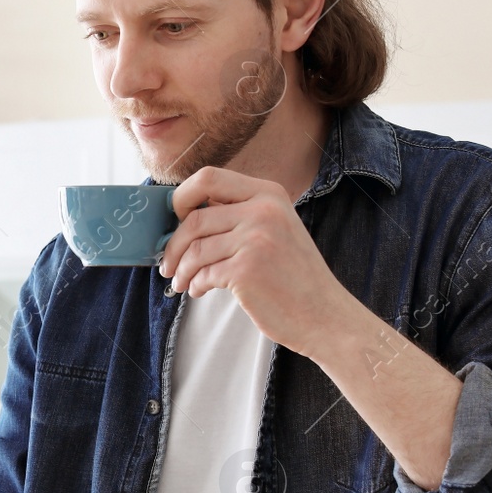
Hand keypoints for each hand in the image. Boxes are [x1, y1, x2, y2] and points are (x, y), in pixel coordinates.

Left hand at [158, 166, 340, 357]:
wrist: (324, 315)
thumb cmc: (295, 276)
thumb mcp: (275, 228)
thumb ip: (240, 214)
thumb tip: (186, 215)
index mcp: (268, 193)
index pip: (208, 177)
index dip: (182, 197)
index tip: (175, 218)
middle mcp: (263, 210)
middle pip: (194, 218)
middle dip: (174, 245)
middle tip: (167, 263)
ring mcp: (255, 239)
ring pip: (194, 250)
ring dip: (181, 270)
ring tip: (181, 282)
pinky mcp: (246, 270)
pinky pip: (203, 274)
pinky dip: (195, 284)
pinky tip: (199, 290)